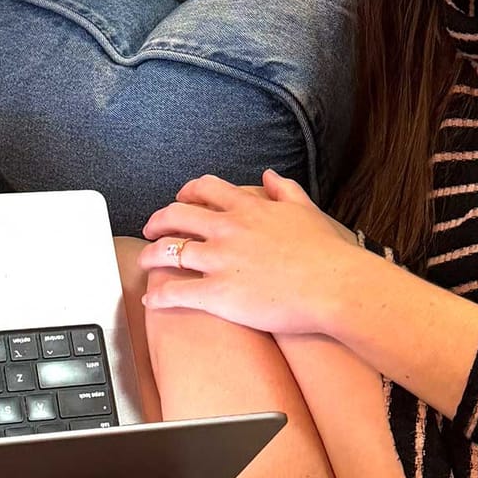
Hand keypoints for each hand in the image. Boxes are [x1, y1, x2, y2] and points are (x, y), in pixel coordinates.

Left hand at [137, 170, 377, 336]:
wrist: (334, 286)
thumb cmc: (326, 252)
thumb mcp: (305, 209)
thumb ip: (284, 189)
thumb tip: (269, 176)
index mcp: (247, 209)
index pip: (206, 190)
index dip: (186, 192)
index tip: (179, 198)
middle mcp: (227, 230)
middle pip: (177, 216)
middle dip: (158, 221)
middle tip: (150, 228)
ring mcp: (219, 261)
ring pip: (169, 252)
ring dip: (150, 256)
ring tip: (143, 263)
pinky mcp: (217, 294)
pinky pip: (176, 293)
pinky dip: (158, 297)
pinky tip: (150, 302)